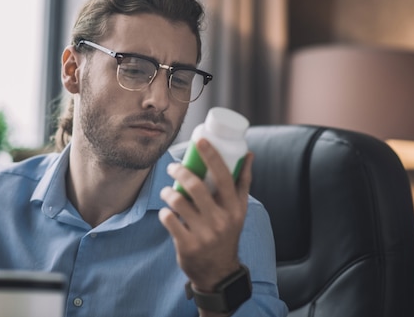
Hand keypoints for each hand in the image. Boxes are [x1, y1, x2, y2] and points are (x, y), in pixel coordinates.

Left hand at [159, 138, 252, 292]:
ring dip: (168, 192)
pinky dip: (164, 212)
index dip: (211, 155)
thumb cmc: (227, 232)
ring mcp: (204, 234)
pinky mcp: (187, 245)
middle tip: (172, 167)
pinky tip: (167, 211)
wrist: (218, 271)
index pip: (224, 176)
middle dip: (180, 171)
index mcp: (234, 208)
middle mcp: (221, 220)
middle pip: (196, 186)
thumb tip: (248, 154)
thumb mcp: (239, 210)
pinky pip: (169, 219)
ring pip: (179, 201)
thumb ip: (242, 182)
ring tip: (167, 191)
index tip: (200, 141)